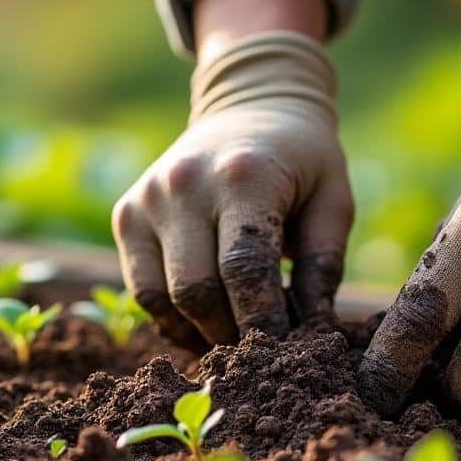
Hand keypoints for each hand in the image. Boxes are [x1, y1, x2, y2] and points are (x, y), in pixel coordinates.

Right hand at [113, 31, 352, 347]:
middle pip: (196, 291)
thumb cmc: (303, 160)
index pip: (243, 269)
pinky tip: (204, 324)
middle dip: (230, 335)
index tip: (284, 354)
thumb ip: (323, 265)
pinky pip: (142, 288)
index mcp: (243, 176)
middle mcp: (185, 184)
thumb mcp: (333, 200)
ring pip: (161, 298)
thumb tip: (314, 333)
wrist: (251, 104)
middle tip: (261, 355)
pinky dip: (171, 317)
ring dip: (197, 333)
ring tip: (233, 343)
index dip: (262, 323)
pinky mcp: (127, 213)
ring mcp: (148, 198)